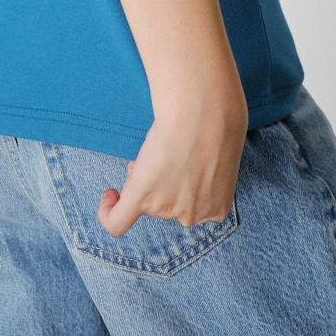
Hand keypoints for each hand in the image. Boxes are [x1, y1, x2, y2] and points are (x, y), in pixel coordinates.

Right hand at [97, 98, 247, 235]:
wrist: (203, 114)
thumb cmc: (220, 122)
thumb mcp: (226, 151)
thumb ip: (212, 168)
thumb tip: (193, 161)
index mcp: (218, 207)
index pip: (193, 204)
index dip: (184, 184)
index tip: (180, 167)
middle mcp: (193, 215)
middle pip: (169, 203)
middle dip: (162, 180)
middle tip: (162, 152)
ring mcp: (167, 209)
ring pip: (147, 202)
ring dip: (143, 180)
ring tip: (151, 150)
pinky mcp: (143, 199)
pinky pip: (118, 221)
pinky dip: (108, 214)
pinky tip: (109, 196)